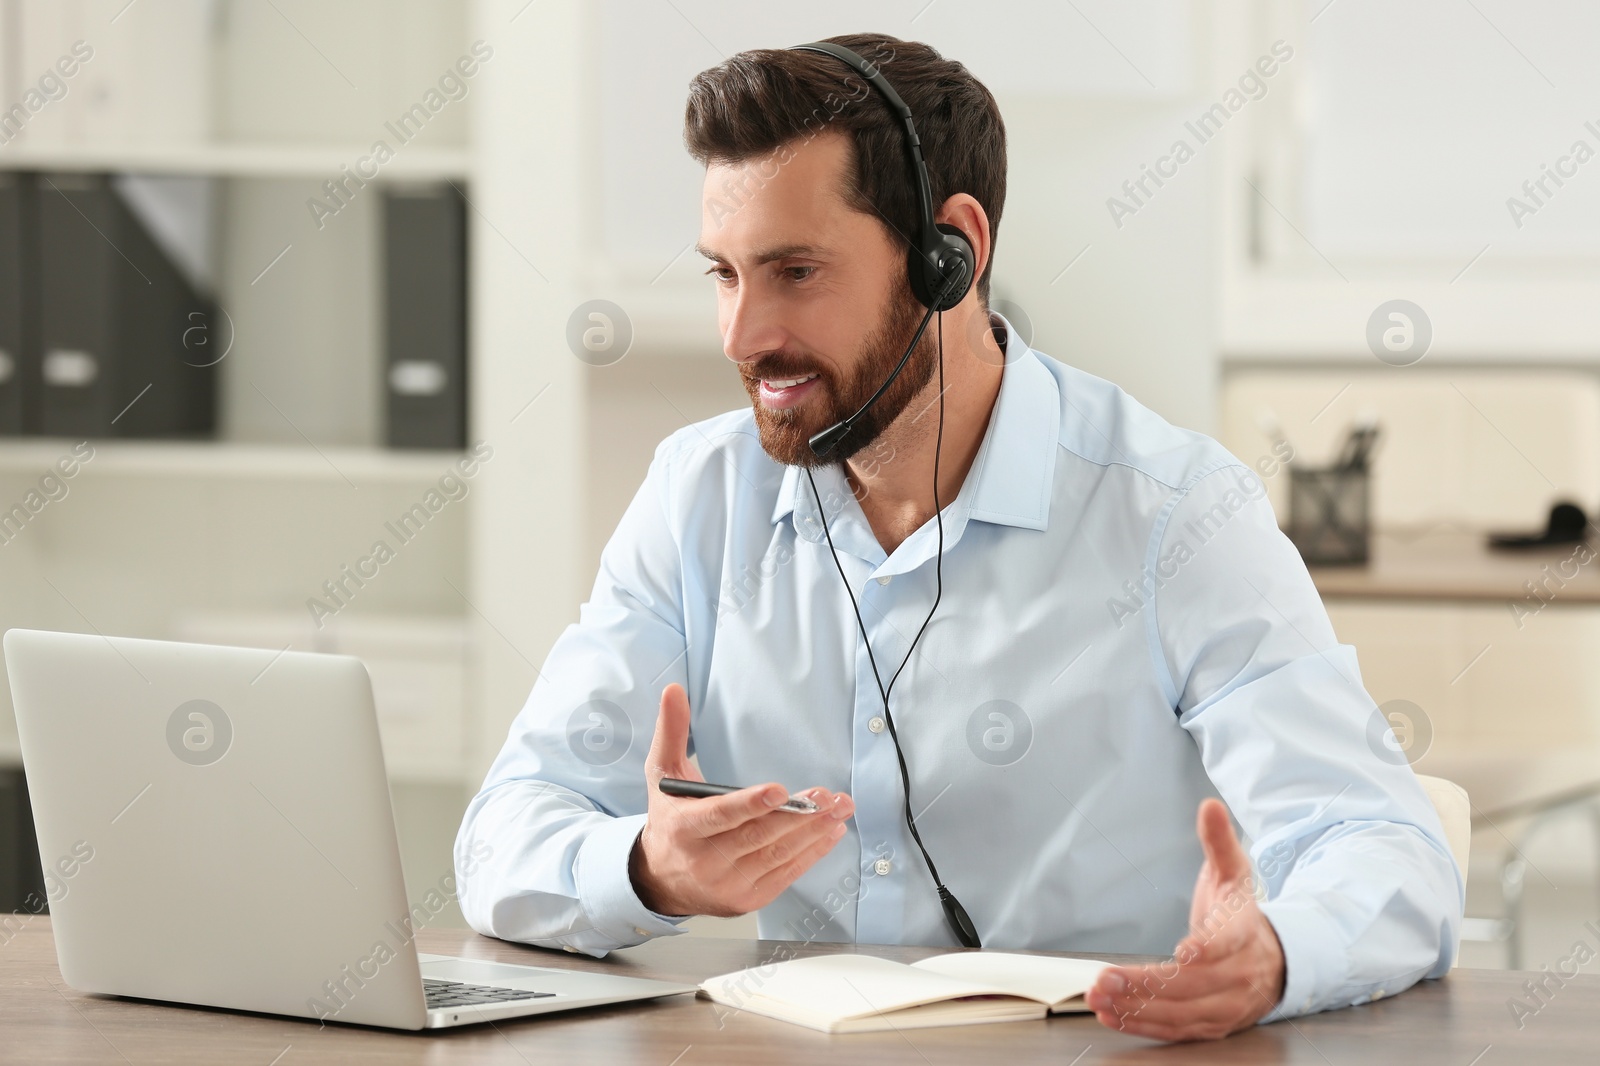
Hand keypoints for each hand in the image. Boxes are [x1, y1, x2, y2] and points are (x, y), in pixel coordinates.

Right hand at [628, 683, 853, 916]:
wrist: (660, 879)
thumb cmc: (669, 821)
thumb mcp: (663, 774)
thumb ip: (671, 732)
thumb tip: (674, 692)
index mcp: (683, 829)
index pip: (720, 816)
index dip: (751, 804)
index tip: (780, 791)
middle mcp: (704, 861)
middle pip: (757, 837)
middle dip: (796, 815)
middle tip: (826, 795)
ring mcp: (727, 884)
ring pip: (776, 856)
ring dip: (812, 832)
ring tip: (837, 809)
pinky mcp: (747, 899)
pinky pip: (784, 875)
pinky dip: (811, 854)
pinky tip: (829, 833)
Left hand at [1083, 798, 1286, 1041]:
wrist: (1274, 960)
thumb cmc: (1242, 914)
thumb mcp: (1234, 873)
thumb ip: (1219, 841)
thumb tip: (1210, 805)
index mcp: (1244, 933)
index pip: (1229, 942)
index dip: (1208, 947)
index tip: (1185, 950)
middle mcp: (1238, 975)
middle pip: (1194, 984)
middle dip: (1148, 983)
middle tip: (1108, 978)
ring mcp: (1226, 1005)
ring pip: (1182, 1013)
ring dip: (1138, 1008)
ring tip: (1101, 997)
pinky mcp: (1212, 1025)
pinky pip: (1177, 1030)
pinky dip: (1144, 1025)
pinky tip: (1113, 1016)